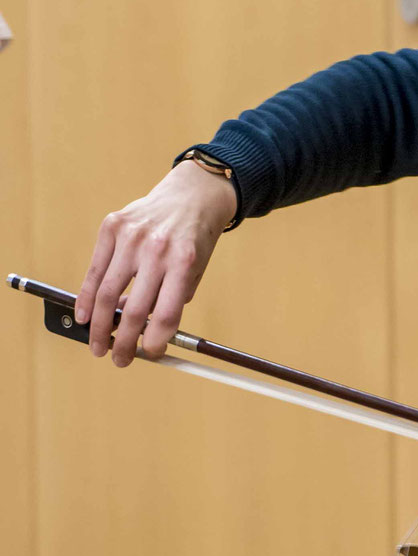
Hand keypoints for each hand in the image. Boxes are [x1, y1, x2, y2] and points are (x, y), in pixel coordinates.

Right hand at [75, 160, 235, 366]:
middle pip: (133, 310)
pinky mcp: (112, 227)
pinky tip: (83, 316)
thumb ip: (170, 300)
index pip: (165, 315)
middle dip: (124, 343)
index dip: (155, 342)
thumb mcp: (195, 271)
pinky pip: (94, 270)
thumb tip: (136, 331)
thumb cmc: (195, 239)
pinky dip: (86, 298)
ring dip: (100, 327)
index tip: (149, 355)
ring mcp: (130, 237)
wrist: (192, 195)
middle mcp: (156, 249)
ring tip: (98, 346)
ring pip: (106, 293)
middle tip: (119, 360)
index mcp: (184, 262)